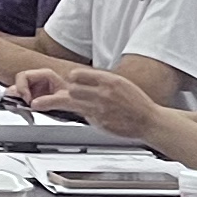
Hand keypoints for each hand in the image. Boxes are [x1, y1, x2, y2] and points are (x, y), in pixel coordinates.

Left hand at [16, 64, 153, 139]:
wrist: (149, 121)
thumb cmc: (136, 103)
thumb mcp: (120, 84)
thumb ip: (99, 82)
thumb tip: (79, 81)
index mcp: (109, 80)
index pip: (78, 75)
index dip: (71, 79)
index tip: (69, 81)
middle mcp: (103, 93)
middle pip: (71, 88)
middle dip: (65, 91)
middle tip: (53, 94)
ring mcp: (100, 109)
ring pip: (71, 102)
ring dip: (63, 102)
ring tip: (47, 103)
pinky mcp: (99, 122)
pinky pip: (84, 115)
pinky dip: (84, 114)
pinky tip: (92, 115)